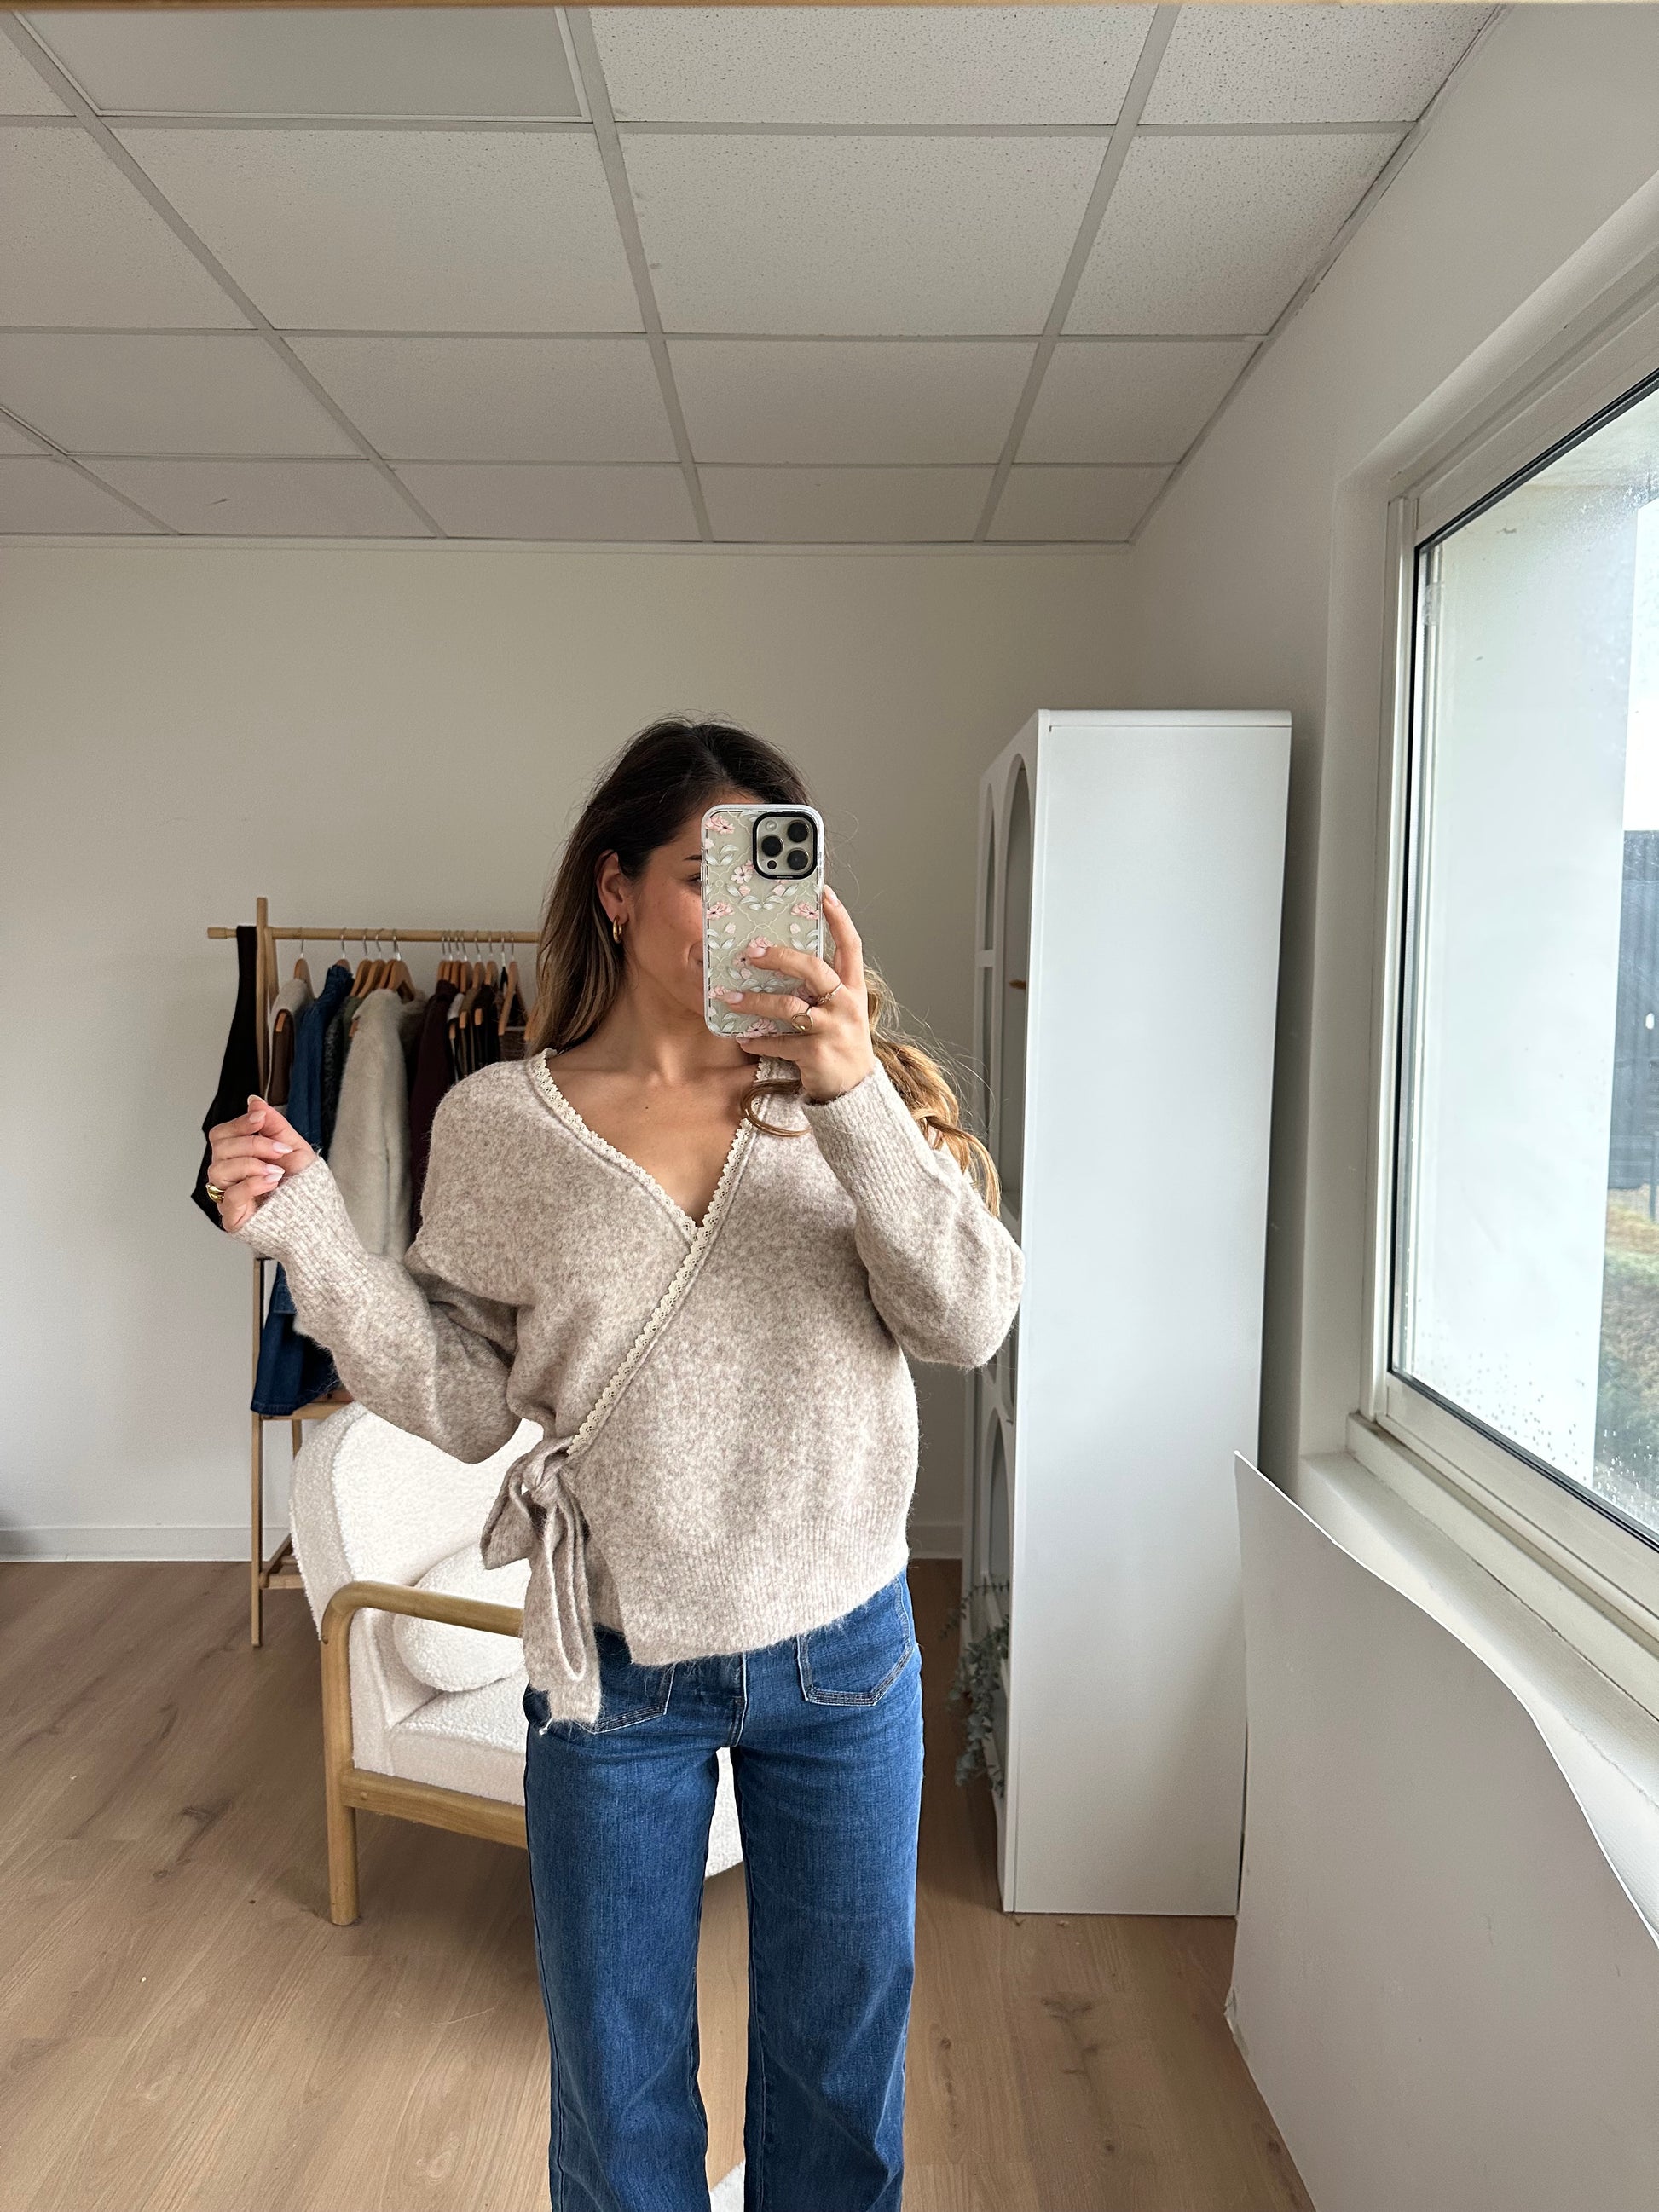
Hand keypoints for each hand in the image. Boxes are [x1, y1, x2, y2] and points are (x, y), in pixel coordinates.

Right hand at [206, 1094, 317, 1232]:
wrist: (317, 1219)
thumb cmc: (304, 1187)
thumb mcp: (293, 1148)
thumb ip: (274, 1124)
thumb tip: (254, 1101)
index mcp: (239, 1158)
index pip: (222, 1134)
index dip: (239, 1123)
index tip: (260, 1118)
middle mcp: (230, 1176)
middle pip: (219, 1148)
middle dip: (253, 1144)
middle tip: (279, 1150)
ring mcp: (228, 1197)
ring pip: (218, 1170)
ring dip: (251, 1164)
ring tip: (277, 1171)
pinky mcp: (233, 1217)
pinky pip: (230, 1195)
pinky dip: (252, 1184)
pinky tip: (272, 1182)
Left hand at [720, 885, 876, 1103]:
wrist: (855, 1091)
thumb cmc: (841, 1041)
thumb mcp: (840, 1009)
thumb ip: (820, 987)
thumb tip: (781, 961)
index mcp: (853, 988)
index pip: (850, 945)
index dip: (838, 918)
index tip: (824, 893)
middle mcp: (846, 1005)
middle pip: (814, 970)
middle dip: (781, 957)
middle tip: (751, 951)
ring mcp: (833, 1029)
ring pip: (789, 1007)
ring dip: (755, 1002)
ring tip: (729, 998)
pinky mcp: (817, 1054)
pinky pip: (780, 1042)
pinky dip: (758, 1040)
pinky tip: (743, 1037)